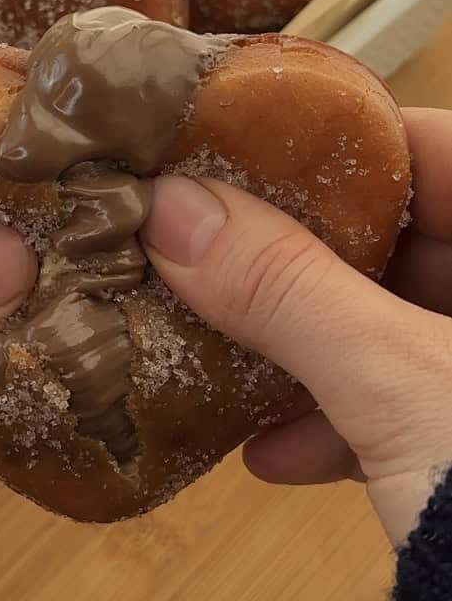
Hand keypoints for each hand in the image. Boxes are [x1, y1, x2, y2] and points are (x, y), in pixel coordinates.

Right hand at [143, 107, 451, 545]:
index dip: (338, 144)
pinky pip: (415, 406)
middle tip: (216, 257)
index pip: (437, 150)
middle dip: (302, 264)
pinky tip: (280, 455)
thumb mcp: (400, 387)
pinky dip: (347, 424)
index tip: (246, 152)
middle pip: (406, 244)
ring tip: (227, 360)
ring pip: (399, 331)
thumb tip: (175, 215)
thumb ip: (288, 291)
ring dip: (310, 353)